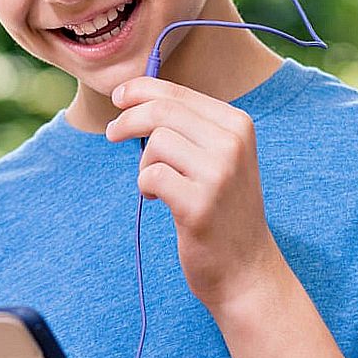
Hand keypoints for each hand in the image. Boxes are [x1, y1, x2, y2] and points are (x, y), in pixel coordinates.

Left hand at [105, 77, 279, 312]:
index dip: (141, 90)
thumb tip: (134, 95)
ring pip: (155, 143)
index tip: (118, 96)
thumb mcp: (218, 156)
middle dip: (127, 119)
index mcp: (237, 124)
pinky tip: (159, 200)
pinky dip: (146, 186)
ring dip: (144, 163)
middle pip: (161, 111)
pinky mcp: (200, 204)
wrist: (246, 268)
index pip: (178, 93)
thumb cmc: (222, 207)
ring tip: (156, 185)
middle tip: (111, 134)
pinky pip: (151, 176)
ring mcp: (219, 173)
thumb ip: (188, 125)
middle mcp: (232, 143)